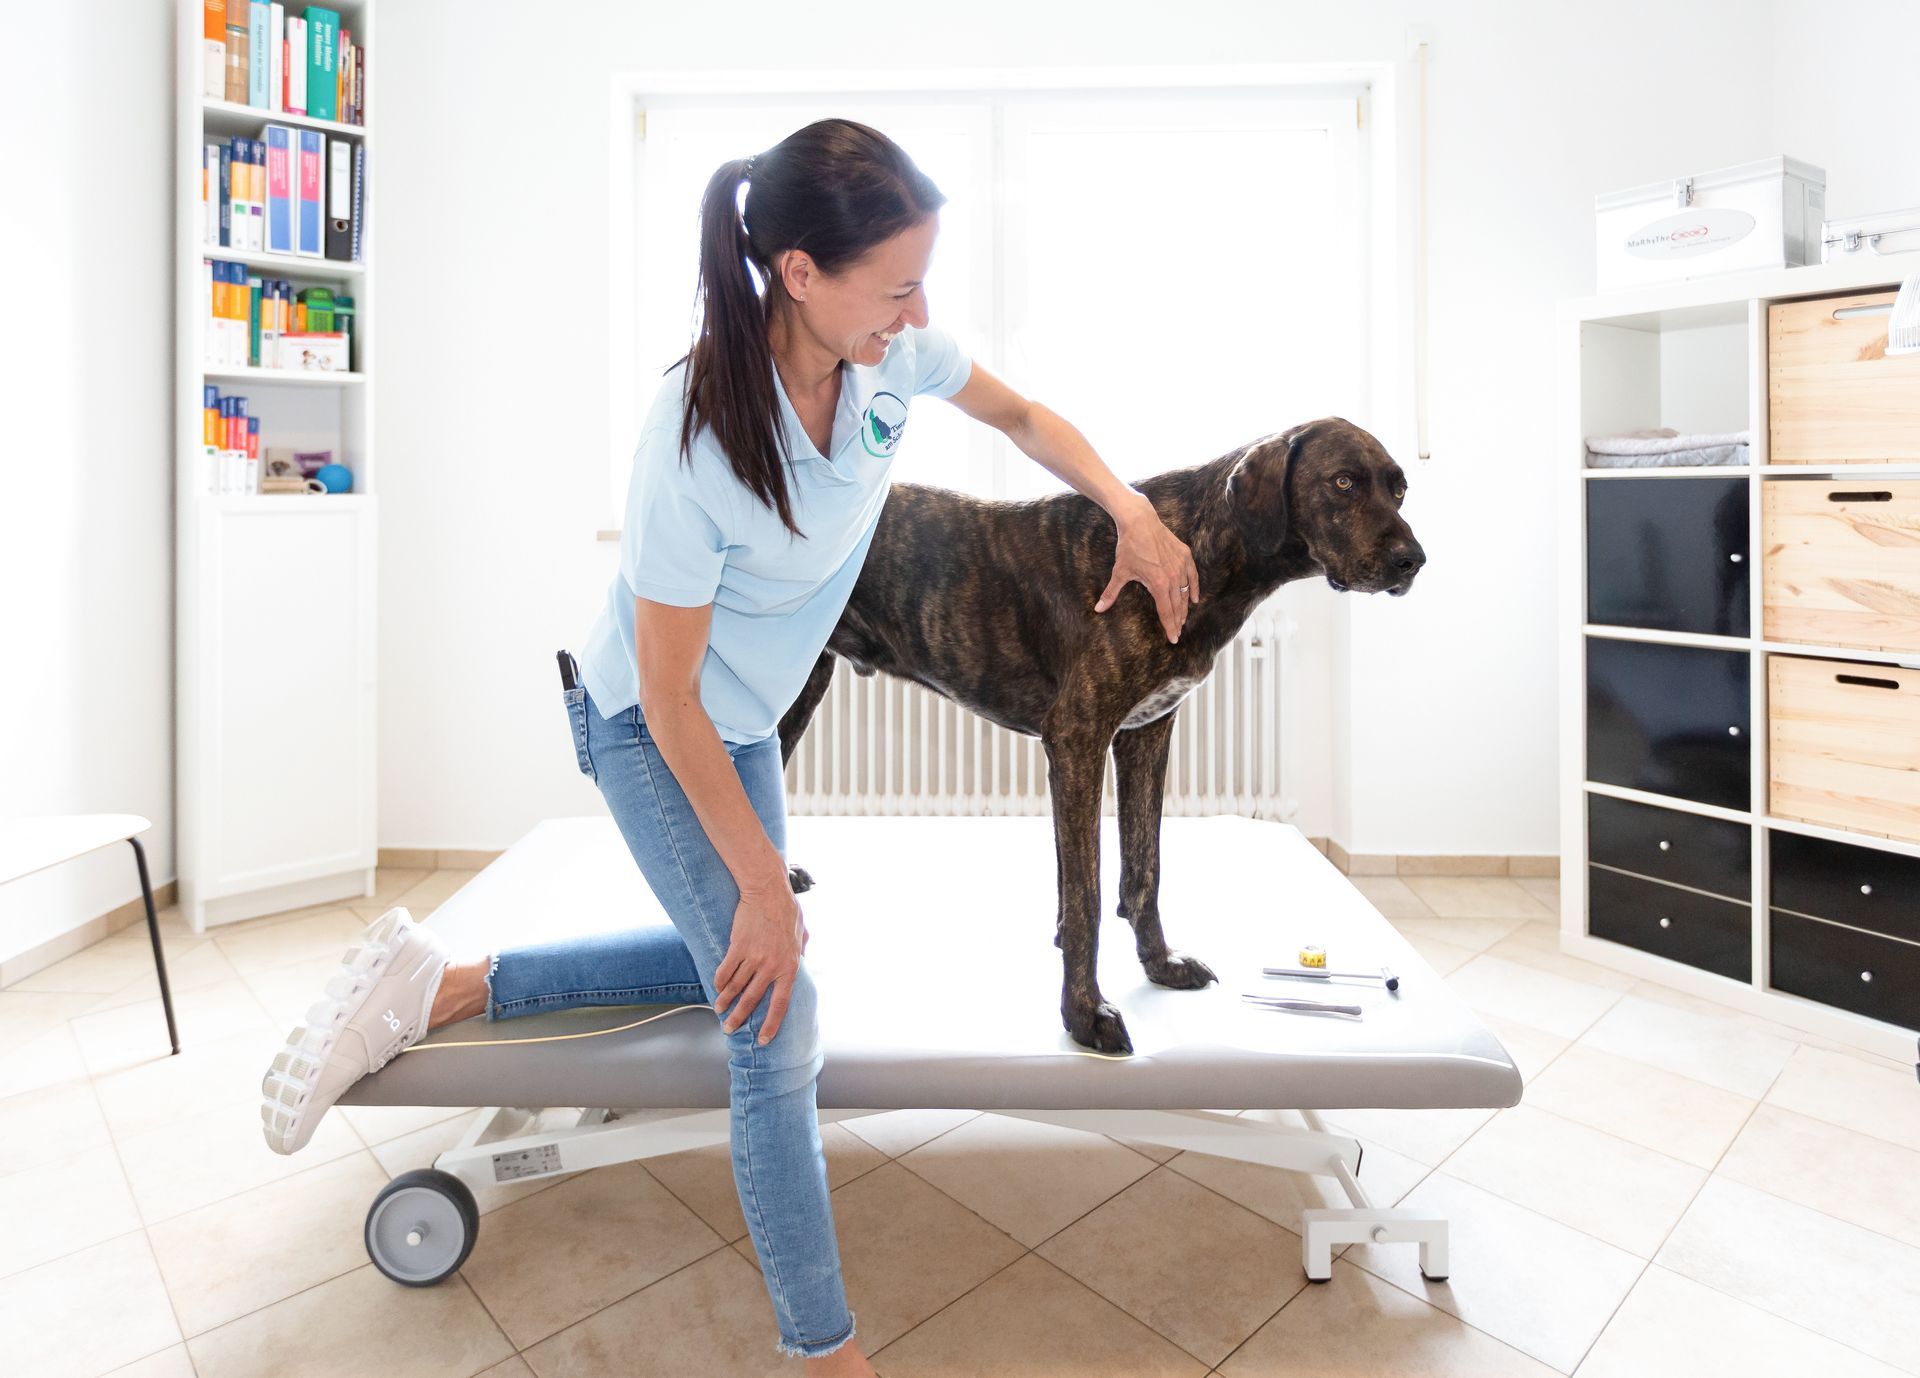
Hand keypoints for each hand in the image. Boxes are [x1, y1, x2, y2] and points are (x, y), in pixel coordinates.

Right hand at [713, 874, 807, 1044]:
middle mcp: (771, 966)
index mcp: (789, 967)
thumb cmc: (787, 910)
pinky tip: (716, 987)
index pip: (780, 1004)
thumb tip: (803, 961)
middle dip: (739, 1018)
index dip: (771, 1024)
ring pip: (736, 987)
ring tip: (719, 1009)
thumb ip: (802, 951)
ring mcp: (754, 957)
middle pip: (752, 1000)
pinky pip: (725, 971)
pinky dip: (719, 982)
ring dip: (725, 1001)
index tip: (764, 1040)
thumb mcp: (802, 933)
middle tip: (729, 1029)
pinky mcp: (738, 947)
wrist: (767, 890)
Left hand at [1094, 496, 1200, 641]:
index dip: (1169, 626)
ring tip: (1183, 618)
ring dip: (1185, 607)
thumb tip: (1098, 609)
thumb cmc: (1129, 547)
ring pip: (1186, 593)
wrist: (1140, 522)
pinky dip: (1194, 588)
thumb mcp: (1120, 572)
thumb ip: (1111, 593)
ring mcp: (1181, 566)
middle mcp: (1174, 578)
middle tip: (1177, 632)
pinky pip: (1193, 576)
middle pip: (1178, 605)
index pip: (1167, 612)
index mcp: (1159, 585)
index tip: (1173, 638)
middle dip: (1178, 621)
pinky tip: (1194, 598)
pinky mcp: (1185, 556)